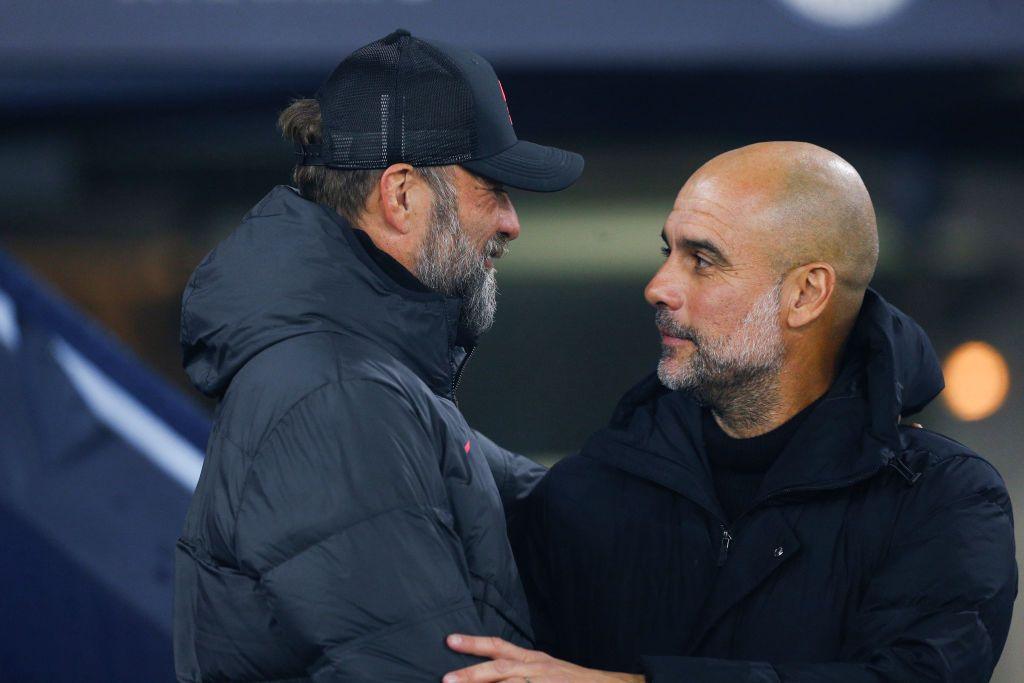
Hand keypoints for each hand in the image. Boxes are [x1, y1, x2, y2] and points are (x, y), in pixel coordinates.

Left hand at [443, 634, 642, 682]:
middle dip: (472, 673)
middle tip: (447, 679)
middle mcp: (535, 668)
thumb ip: (518, 669)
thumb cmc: (569, 680)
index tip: (450, 640)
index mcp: (531, 658)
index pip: (498, 646)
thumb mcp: (544, 668)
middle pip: (500, 667)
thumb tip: (491, 672)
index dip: (474, 643)